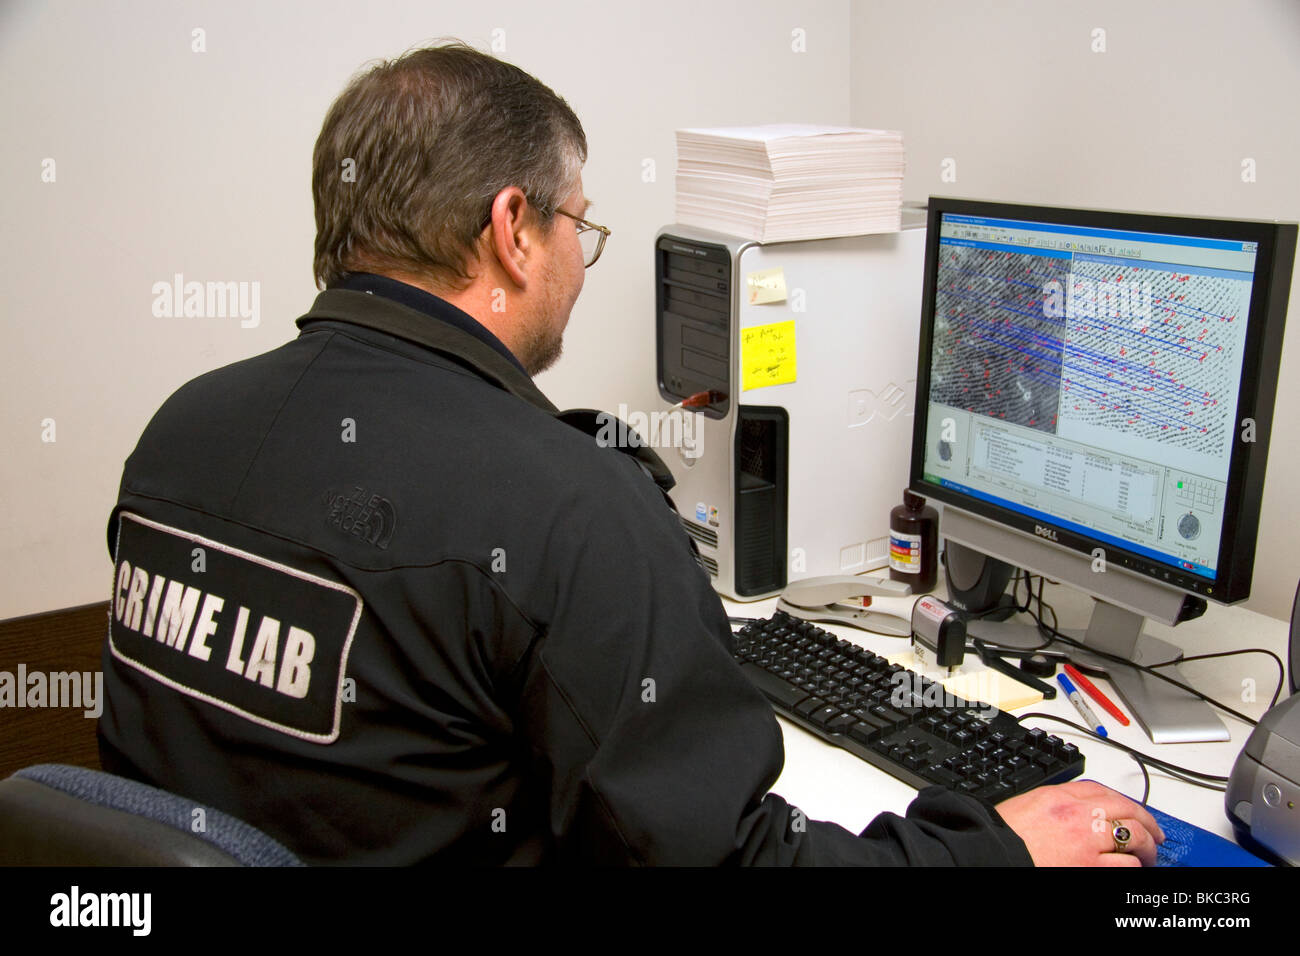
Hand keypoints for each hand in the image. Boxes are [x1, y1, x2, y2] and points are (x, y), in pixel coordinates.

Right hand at [995, 780, 1165, 865]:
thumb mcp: (1028, 804)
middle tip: (1154, 833)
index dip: (1124, 802)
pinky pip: (1126, 865)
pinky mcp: (1092, 867)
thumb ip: (1055, 802)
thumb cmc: (1004, 834)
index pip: (1102, 791)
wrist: (993, 853)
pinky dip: (1133, 867)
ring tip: (1148, 857)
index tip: (1132, 810)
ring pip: (1135, 838)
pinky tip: (1132, 869)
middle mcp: (1078, 815)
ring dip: (1146, 848)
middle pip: (1126, 810)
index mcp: (1060, 796)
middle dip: (1146, 822)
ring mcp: (1088, 842)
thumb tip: (1075, 810)